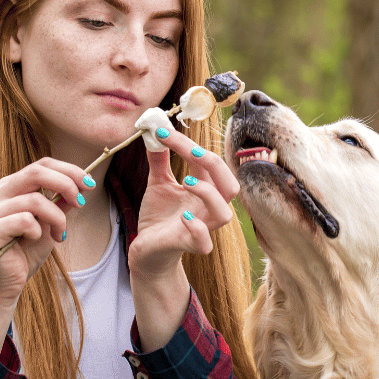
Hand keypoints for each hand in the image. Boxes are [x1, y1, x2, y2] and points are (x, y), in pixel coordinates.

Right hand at [0, 158, 90, 355]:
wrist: (6, 285)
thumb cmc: (27, 253)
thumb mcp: (52, 223)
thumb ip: (62, 203)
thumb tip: (84, 184)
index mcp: (11, 187)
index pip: (41, 164)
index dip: (68, 170)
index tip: (90, 183)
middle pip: (36, 172)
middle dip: (67, 184)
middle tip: (82, 202)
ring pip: (35, 200)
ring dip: (57, 218)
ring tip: (60, 234)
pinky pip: (24, 220)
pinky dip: (39, 231)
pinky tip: (37, 241)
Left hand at [128, 130, 239, 279]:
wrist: (147, 247)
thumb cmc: (159, 215)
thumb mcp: (158, 183)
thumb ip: (159, 160)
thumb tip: (154, 132)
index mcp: (206, 189)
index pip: (208, 162)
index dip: (188, 144)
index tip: (162, 131)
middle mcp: (209, 208)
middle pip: (231, 185)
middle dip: (214, 164)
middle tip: (190, 151)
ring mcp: (203, 227)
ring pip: (224, 214)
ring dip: (208, 194)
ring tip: (185, 182)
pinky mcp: (190, 245)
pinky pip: (204, 242)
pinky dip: (197, 228)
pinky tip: (183, 217)